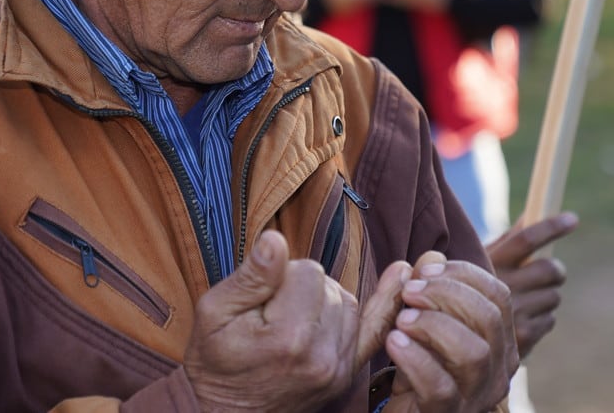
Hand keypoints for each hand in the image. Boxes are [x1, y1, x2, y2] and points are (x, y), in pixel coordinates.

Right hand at [184, 231, 409, 411]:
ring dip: (324, 300)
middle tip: (270, 314)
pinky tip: (400, 274)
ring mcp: (339, 368)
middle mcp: (322, 356)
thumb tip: (276, 239)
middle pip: (330, 285)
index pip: (307, 271)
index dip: (281, 274)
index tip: (259, 298)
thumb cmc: (215, 362)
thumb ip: (251, 277)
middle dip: (301, 288)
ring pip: (347, 302)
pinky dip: (383, 303)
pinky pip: (374, 329)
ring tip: (291, 318)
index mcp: (288, 338)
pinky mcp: (346, 374)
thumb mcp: (214, 313)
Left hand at [382, 253, 518, 412]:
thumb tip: (430, 255)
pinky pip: (440, 387)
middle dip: (446, 294)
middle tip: (409, 292)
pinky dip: (415, 359)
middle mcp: (498, 370)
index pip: (499, 295)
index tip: (424, 269)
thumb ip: (424, 289)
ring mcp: (476, 397)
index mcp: (500, 342)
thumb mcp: (419, 323)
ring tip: (401, 320)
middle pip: (489, 318)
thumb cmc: (413, 367)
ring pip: (473, 353)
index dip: (463, 274)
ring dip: (433, 325)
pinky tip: (394, 343)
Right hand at [486, 212, 577, 357]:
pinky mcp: (522, 337)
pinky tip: (524, 321)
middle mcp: (498, 286)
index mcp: (487, 263)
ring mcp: (511, 313)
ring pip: (553, 296)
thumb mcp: (482, 263)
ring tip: (528, 301)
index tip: (572, 219)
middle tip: (551, 272)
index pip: (525, 239)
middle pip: (549, 269)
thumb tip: (532, 212)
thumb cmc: (472, 293)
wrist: (456, 341)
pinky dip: (542, 318)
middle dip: (555, 270)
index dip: (551, 227)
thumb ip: (508, 240)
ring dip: (546, 296)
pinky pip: (550, 320)